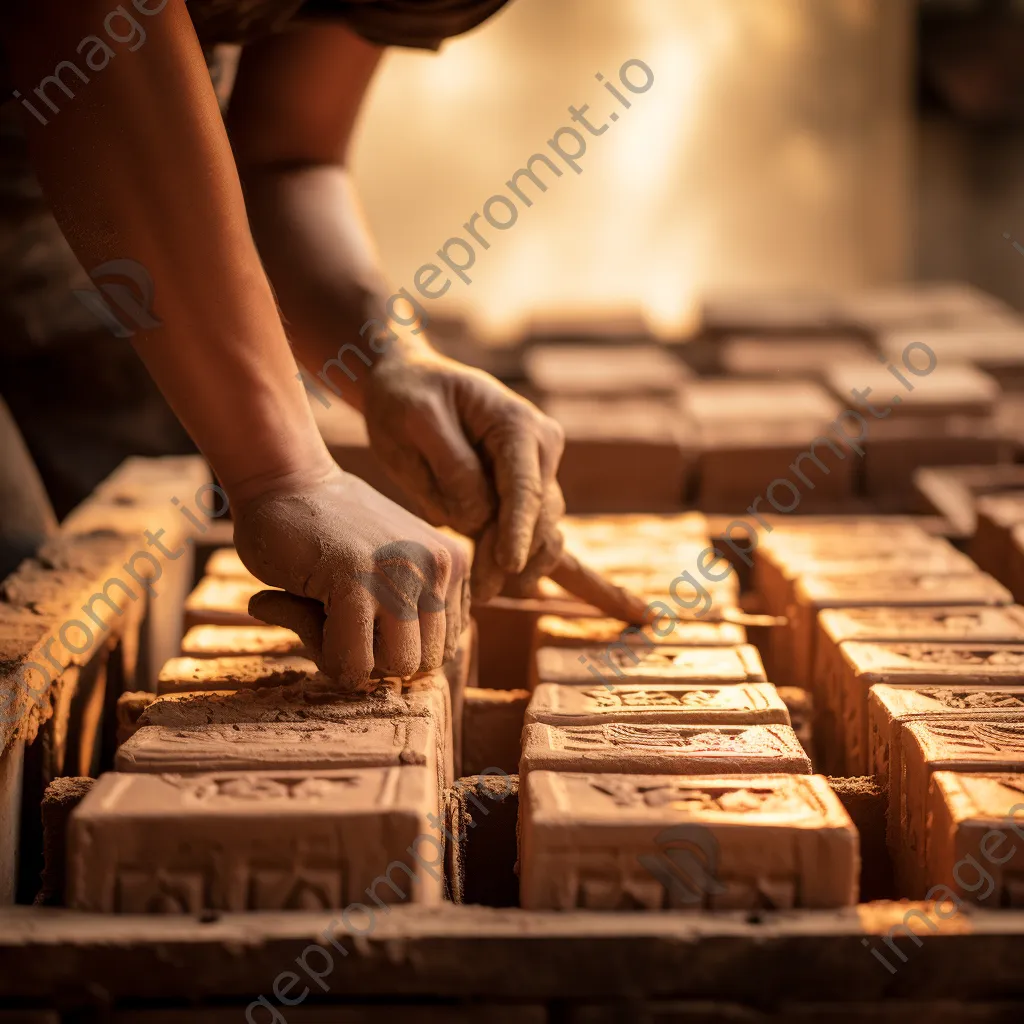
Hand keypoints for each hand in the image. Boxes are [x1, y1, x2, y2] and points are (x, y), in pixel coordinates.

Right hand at [232, 465, 469, 689]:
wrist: (282, 477)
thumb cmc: (324, 530)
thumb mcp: (380, 575)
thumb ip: (397, 620)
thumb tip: (388, 678)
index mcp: (452, 566)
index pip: (443, 648)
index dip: (395, 647)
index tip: (358, 616)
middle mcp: (440, 567)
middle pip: (425, 664)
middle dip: (377, 658)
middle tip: (335, 621)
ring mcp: (405, 572)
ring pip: (396, 668)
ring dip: (352, 658)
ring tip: (321, 617)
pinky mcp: (359, 581)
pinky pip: (352, 664)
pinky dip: (320, 654)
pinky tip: (295, 608)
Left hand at [361, 344, 565, 601]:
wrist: (408, 386)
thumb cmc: (408, 397)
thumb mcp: (416, 418)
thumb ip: (450, 464)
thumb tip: (479, 516)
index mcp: (519, 424)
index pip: (525, 486)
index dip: (518, 530)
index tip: (508, 566)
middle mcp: (539, 449)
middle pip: (541, 516)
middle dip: (513, 557)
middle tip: (477, 594)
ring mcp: (534, 473)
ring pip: (541, 532)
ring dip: (517, 565)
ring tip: (479, 593)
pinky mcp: (519, 496)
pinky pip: (529, 535)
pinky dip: (515, 561)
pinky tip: (498, 584)